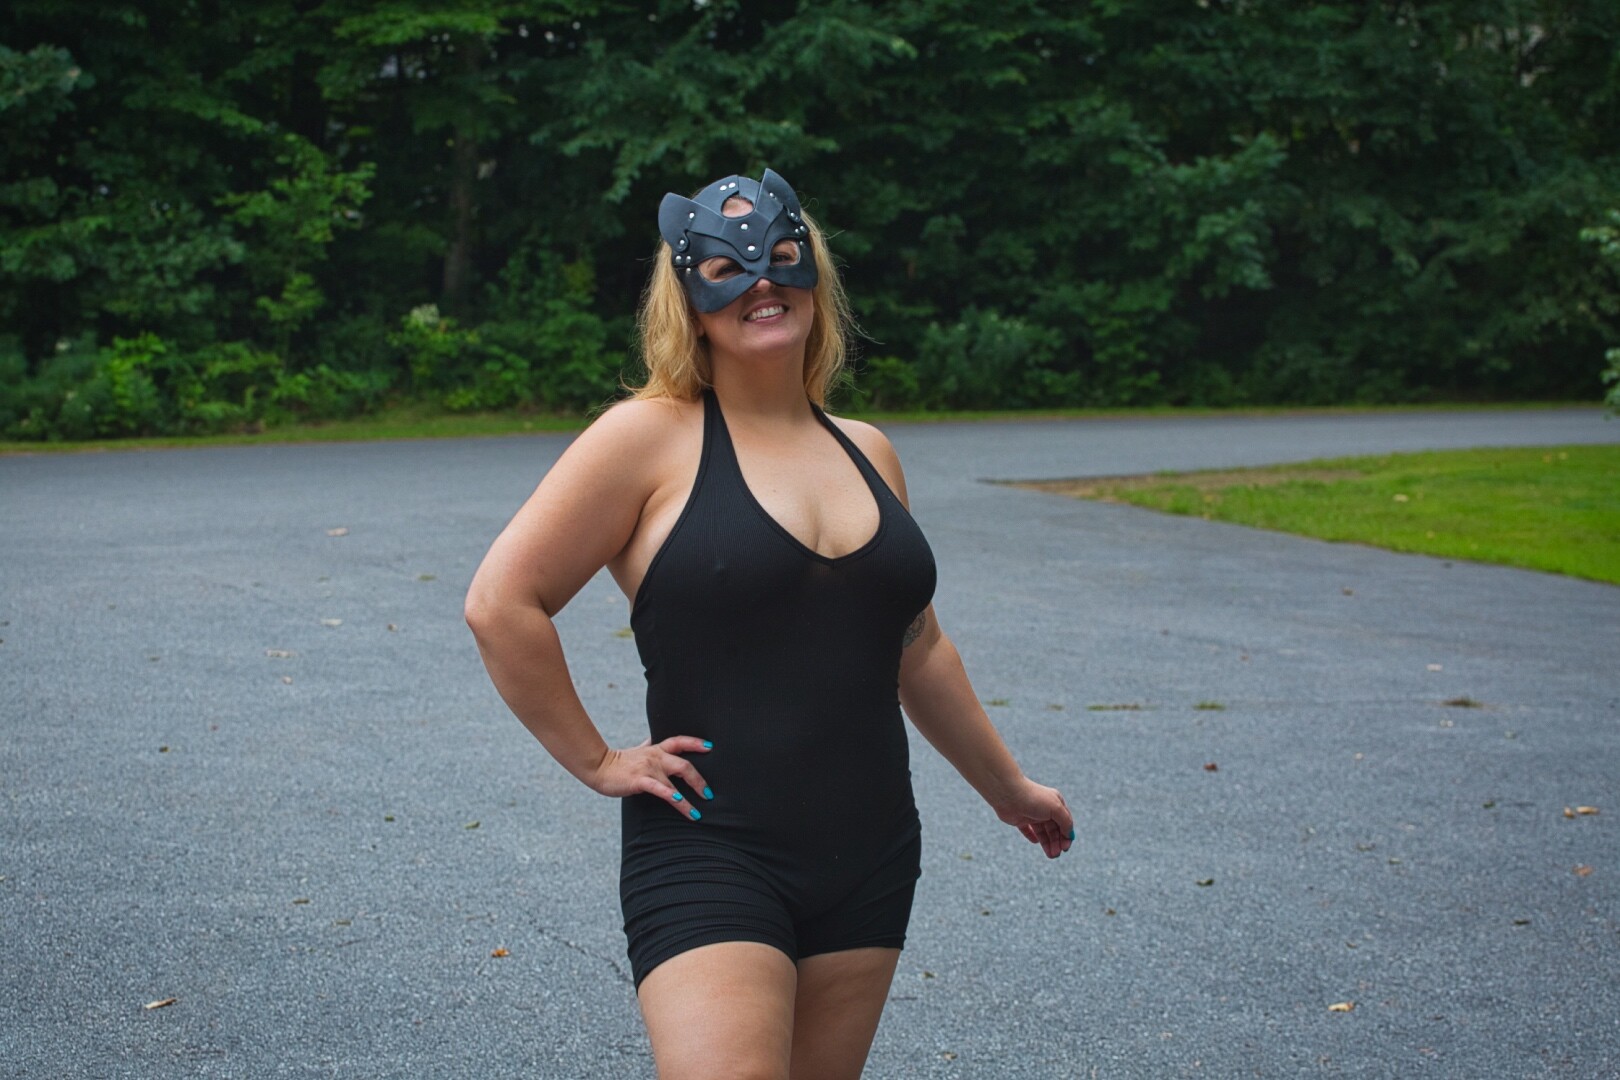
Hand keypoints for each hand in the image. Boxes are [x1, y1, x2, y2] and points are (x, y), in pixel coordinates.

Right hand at [589, 736, 713, 820]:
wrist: (599, 767)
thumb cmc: (619, 762)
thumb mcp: (638, 750)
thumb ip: (649, 745)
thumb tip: (653, 737)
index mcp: (656, 749)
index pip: (680, 741)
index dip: (696, 743)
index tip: (711, 748)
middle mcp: (656, 757)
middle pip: (684, 765)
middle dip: (699, 781)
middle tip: (709, 795)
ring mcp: (648, 769)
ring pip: (675, 781)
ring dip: (689, 799)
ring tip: (698, 813)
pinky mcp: (640, 780)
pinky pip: (660, 789)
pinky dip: (673, 797)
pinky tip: (681, 804)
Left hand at [992, 778, 1074, 858]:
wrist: (1008, 794)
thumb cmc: (1034, 798)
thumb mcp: (1056, 809)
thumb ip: (1065, 822)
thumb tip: (1070, 834)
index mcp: (1056, 802)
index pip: (1065, 822)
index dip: (1066, 836)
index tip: (1065, 848)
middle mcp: (1045, 808)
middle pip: (1054, 829)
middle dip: (1056, 843)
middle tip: (1056, 855)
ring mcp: (1032, 814)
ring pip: (1042, 832)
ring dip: (1047, 844)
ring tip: (1050, 855)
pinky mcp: (1020, 819)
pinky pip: (1028, 830)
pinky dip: (1032, 836)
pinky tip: (1035, 842)